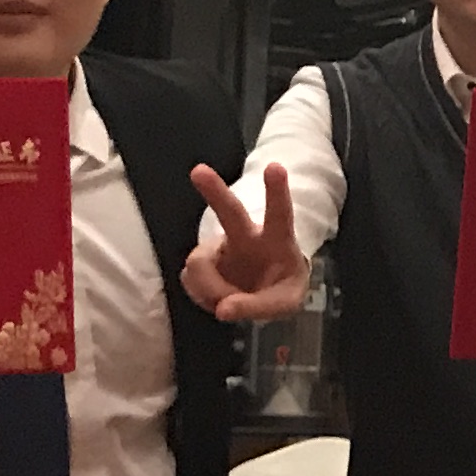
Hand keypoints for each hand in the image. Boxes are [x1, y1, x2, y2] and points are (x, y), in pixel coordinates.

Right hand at [183, 164, 309, 324]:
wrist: (263, 293)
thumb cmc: (280, 288)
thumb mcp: (284, 303)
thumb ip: (259, 307)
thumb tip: (223, 309)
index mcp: (276, 240)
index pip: (280, 214)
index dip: (277, 192)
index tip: (275, 166)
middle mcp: (245, 236)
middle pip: (229, 211)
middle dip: (214, 190)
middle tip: (198, 171)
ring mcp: (219, 248)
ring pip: (199, 263)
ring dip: (210, 290)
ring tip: (228, 305)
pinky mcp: (200, 263)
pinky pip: (190, 279)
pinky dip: (202, 296)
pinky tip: (216, 299)